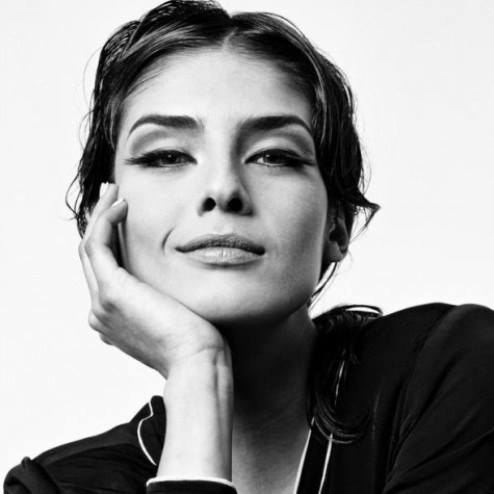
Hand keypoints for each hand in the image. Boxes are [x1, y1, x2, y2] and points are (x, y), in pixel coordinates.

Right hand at [78, 183, 228, 377]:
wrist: (197, 361)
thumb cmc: (197, 341)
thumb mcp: (177, 315)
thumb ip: (166, 301)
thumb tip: (174, 288)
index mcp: (115, 318)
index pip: (106, 270)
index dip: (110, 239)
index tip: (124, 214)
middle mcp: (101, 311)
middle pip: (93, 256)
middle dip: (100, 221)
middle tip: (113, 195)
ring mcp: (102, 303)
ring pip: (91, 247)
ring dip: (100, 214)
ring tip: (115, 190)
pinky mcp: (111, 292)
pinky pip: (98, 245)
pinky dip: (106, 221)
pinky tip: (122, 203)